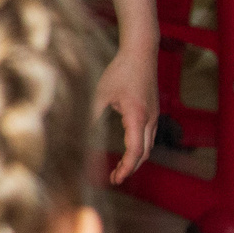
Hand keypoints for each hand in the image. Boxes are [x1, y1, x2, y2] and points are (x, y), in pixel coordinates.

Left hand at [95, 43, 158, 185]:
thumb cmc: (120, 70)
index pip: (135, 151)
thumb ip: (92, 114)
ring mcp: (154, 115)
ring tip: (119, 169)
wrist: (141, 53)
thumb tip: (79, 134)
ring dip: (135, 159)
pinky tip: (127, 151)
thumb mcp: (101, 93)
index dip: (125, 168)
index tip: (115, 179)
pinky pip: (149, 136)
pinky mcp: (153, 111)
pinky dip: (139, 148)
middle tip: (115, 179)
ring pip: (148, 145)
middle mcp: (150, 119)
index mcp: (137, 116)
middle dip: (130, 168)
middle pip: (144, 153)